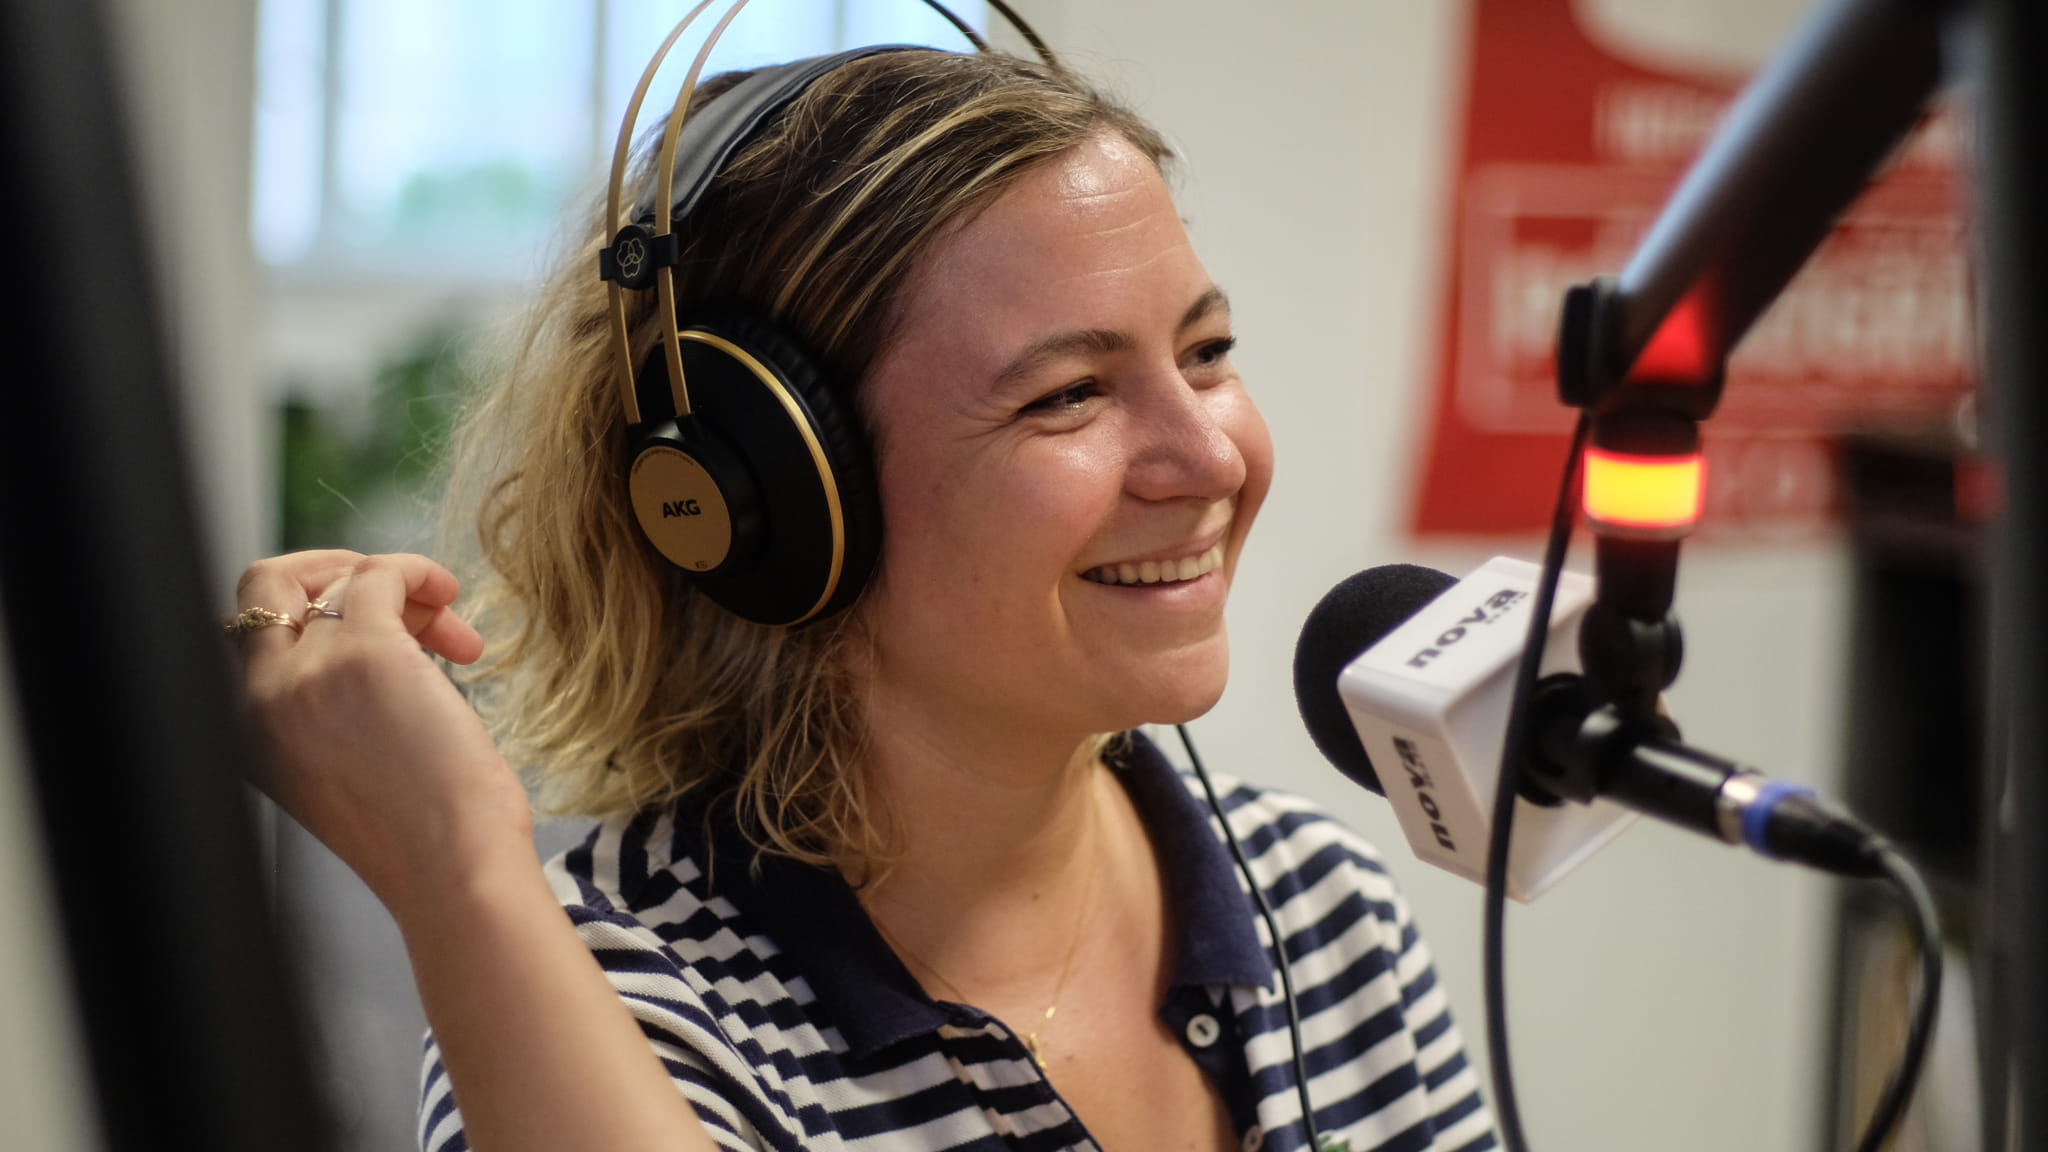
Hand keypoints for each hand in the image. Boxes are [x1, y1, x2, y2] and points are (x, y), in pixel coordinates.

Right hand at [234, 550, 532, 922]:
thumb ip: (323, 710)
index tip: (368, 624)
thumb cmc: (418, 837)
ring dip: (401, 587)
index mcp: (242, 732)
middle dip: (331, 573)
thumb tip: (368, 638)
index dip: (306, 611)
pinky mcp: (367, 655)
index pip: (243, 633)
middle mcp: (257, 698)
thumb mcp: (337, 771)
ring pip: (335, 578)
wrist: (450, 872)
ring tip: (454, 631)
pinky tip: (452, 601)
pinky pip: (379, 575)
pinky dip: (418, 574)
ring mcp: (306, 673)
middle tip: (401, 601)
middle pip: (263, 586)